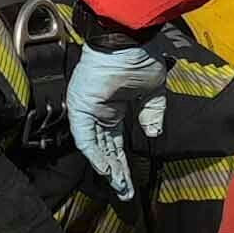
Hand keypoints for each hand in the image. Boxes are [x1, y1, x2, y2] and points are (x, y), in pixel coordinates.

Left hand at [64, 36, 172, 195]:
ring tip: (118, 186)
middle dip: (116, 172)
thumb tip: (152, 133)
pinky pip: (85, 136)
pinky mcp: (81, 107)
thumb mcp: (153, 90)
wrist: (128, 40)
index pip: (115, 142)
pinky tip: (106, 169)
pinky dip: (95, 153)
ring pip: (94, 146)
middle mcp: (98, 112)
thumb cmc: (140, 57)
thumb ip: (152, 113)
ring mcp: (88, 109)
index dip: (123, 162)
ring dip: (106, 167)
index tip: (130, 181)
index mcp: (113, 108)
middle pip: (105, 149)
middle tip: (124, 192)